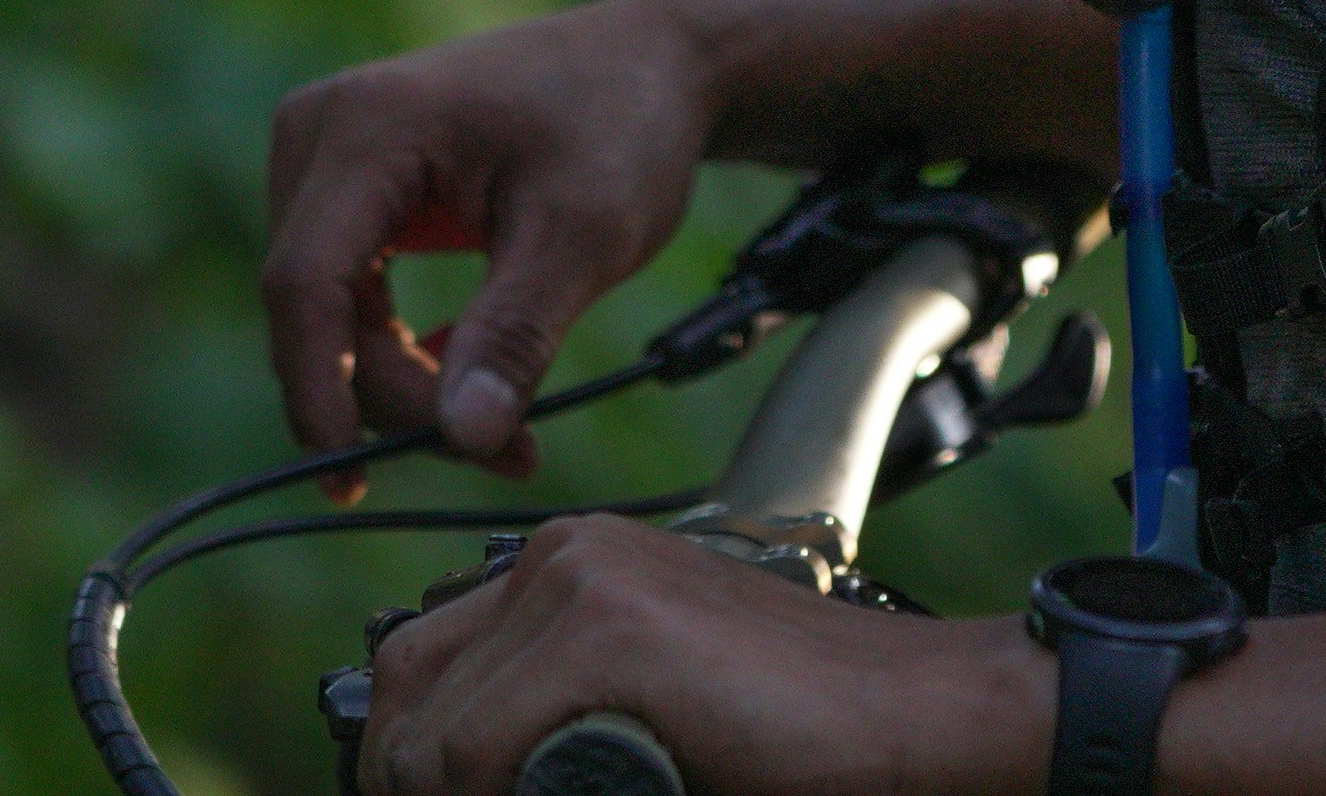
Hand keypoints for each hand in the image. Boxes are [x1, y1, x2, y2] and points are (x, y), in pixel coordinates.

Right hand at [264, 0, 718, 474]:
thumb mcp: (585, 233)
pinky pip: (350, 299)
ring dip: (403, 386)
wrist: (652, 64)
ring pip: (329, 316)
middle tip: (506, 451)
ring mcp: (329, 158)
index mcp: (369, 126)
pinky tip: (476, 381)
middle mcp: (323, 132)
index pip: (303, 282)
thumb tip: (465, 440)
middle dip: (395, 396)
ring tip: (509, 430)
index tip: (356, 481)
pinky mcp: (353, 190)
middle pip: (315, 308)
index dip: (321, 390)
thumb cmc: (622, 125)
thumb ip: (516, 334)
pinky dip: (406, 355)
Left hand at [357, 518, 1041, 795]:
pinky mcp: (608, 630)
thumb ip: (555, 715)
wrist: (920, 715)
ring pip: (433, 731)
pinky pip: (478, 748)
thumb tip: (451, 773)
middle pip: (407, 683)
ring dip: (451, 794)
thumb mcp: (650, 705)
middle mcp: (566, 554)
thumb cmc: (801, 735)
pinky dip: (490, 795)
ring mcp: (584, 581)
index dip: (405, 756)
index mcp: (574, 564)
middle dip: (405, 776)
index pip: (422, 662)